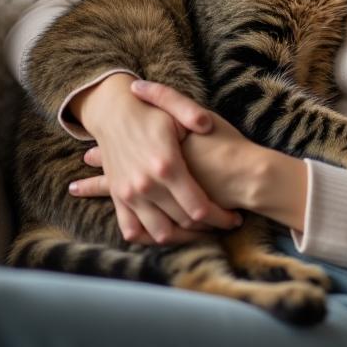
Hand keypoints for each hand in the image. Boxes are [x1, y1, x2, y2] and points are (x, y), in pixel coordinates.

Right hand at [69, 74, 243, 245]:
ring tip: (200, 231)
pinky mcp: (118, 198)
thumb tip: (208, 125)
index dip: (220, 217)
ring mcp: (130, 194)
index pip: (198, 207)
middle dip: (209, 228)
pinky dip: (151, 239)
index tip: (234, 217)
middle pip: (184, 223)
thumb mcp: (173, 107)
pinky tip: (170, 233)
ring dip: (183, 238)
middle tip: (224, 224)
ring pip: (160, 234)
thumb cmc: (148, 112)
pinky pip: (132, 231)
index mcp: (166, 165)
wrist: (112, 113)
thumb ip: (193, 113)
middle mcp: (147, 185)